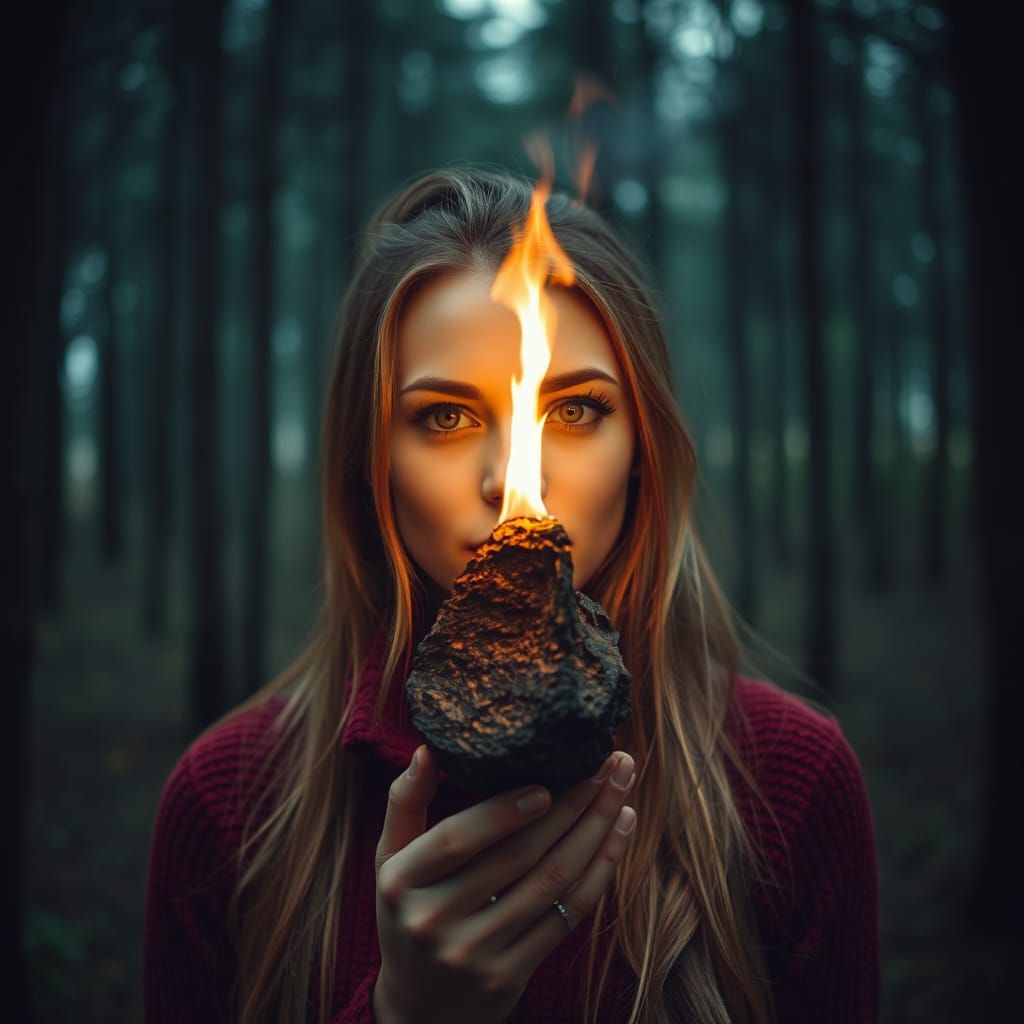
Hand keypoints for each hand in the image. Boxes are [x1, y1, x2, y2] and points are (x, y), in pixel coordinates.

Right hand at [373, 745, 637, 1023]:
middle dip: (570, 805)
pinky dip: (599, 871)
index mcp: (400, 883)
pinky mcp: (510, 975)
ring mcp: (474, 953)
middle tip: (607, 764)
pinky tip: (619, 833)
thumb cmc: (409, 910)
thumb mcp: (389, 859)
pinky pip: (566, 916)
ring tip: (620, 791)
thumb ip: (405, 802)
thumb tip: (427, 750)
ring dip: (595, 831)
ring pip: (549, 882)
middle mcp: (434, 921)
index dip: (501, 812)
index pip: (456, 840)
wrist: (420, 1010)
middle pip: (516, 856)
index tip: (546, 785)